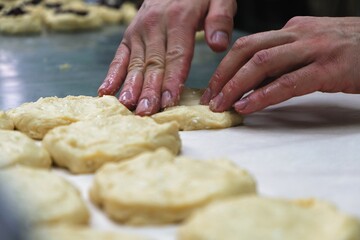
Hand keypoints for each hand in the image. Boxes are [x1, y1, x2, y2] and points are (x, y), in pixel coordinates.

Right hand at [98, 0, 236, 115]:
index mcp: (179, 19)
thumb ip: (220, 19)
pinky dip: (112, 74)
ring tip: (127, 106)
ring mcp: (139, 31)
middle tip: (146, 111)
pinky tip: (106, 91)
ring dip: (131, 86)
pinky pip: (119, 57)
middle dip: (150, 90)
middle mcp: (155, 26)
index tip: (169, 101)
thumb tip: (218, 45)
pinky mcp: (129, 36)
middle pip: (153, 63)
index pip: (176, 55)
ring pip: (135, 63)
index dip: (172, 79)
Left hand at [200, 17, 359, 113]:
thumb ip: (284, 59)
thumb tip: (253, 82)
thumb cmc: (350, 51)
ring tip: (222, 106)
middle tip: (210, 98)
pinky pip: (288, 82)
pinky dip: (264, 96)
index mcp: (292, 29)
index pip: (248, 45)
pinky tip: (248, 107)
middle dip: (223, 76)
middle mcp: (298, 34)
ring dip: (236, 86)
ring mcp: (314, 49)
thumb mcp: (312, 47)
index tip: (213, 88)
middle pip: (247, 50)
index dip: (225, 68)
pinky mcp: (329, 68)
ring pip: (262, 64)